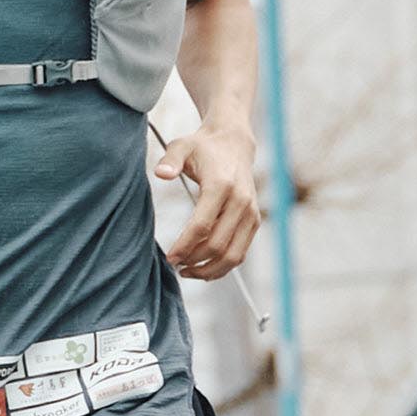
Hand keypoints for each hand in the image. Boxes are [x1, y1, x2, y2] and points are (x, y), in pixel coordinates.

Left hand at [155, 122, 260, 279]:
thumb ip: (170, 160)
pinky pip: (241, 252)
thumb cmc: (203, 148)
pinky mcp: (254, 221)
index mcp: (221, 185)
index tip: (169, 258)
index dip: (184, 246)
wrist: (233, 144)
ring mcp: (251, 213)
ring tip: (187, 272)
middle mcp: (241, 201)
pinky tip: (202, 268)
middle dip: (194, 260)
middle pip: (217, 245)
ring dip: (210, 270)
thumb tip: (161, 174)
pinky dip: (223, 266)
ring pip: (233, 255)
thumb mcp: (181, 146)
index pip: (202, 226)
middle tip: (174, 265)